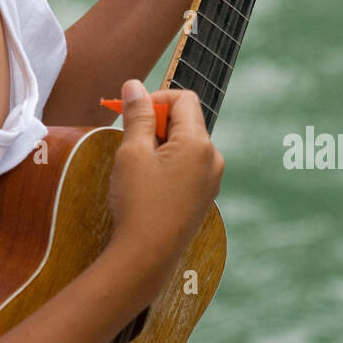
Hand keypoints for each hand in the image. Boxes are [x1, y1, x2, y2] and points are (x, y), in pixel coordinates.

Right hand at [107, 81, 223, 296]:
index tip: (131, 113)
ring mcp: (212, 180)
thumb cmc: (138, 203)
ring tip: (137, 165)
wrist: (147, 257)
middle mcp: (213, 159)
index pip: (184, 99)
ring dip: (161, 143)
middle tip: (129, 139)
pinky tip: (148, 182)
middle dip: (157, 122)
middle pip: (187, 120)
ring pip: (187, 143)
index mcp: (199, 144)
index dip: (155, 99)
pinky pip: (189, 165)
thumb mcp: (132, 152)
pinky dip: (169, 162)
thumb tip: (134, 85)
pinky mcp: (204, 197)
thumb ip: (137, 114)